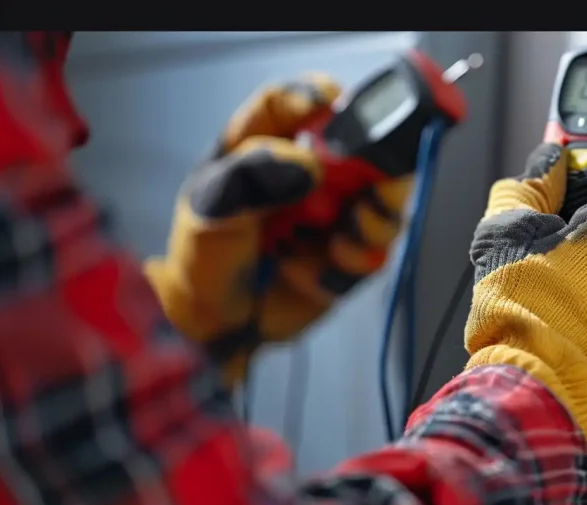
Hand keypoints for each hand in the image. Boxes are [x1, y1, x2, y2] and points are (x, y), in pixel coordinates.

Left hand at [145, 74, 413, 384]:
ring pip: (383, 197)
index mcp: (262, 147)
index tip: (331, 102)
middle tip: (375, 181)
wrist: (215, 325)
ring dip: (377, 214)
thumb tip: (310, 166)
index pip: (289, 106)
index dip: (313, 97)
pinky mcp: (350, 254)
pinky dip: (362, 255)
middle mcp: (306, 174)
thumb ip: (254, 178)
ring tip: (351, 232)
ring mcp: (333, 213)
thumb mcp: (212, 208)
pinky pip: (376, 247)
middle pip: (358, 148)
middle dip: (375, 162)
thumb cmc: (203, 255)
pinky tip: (332, 263)